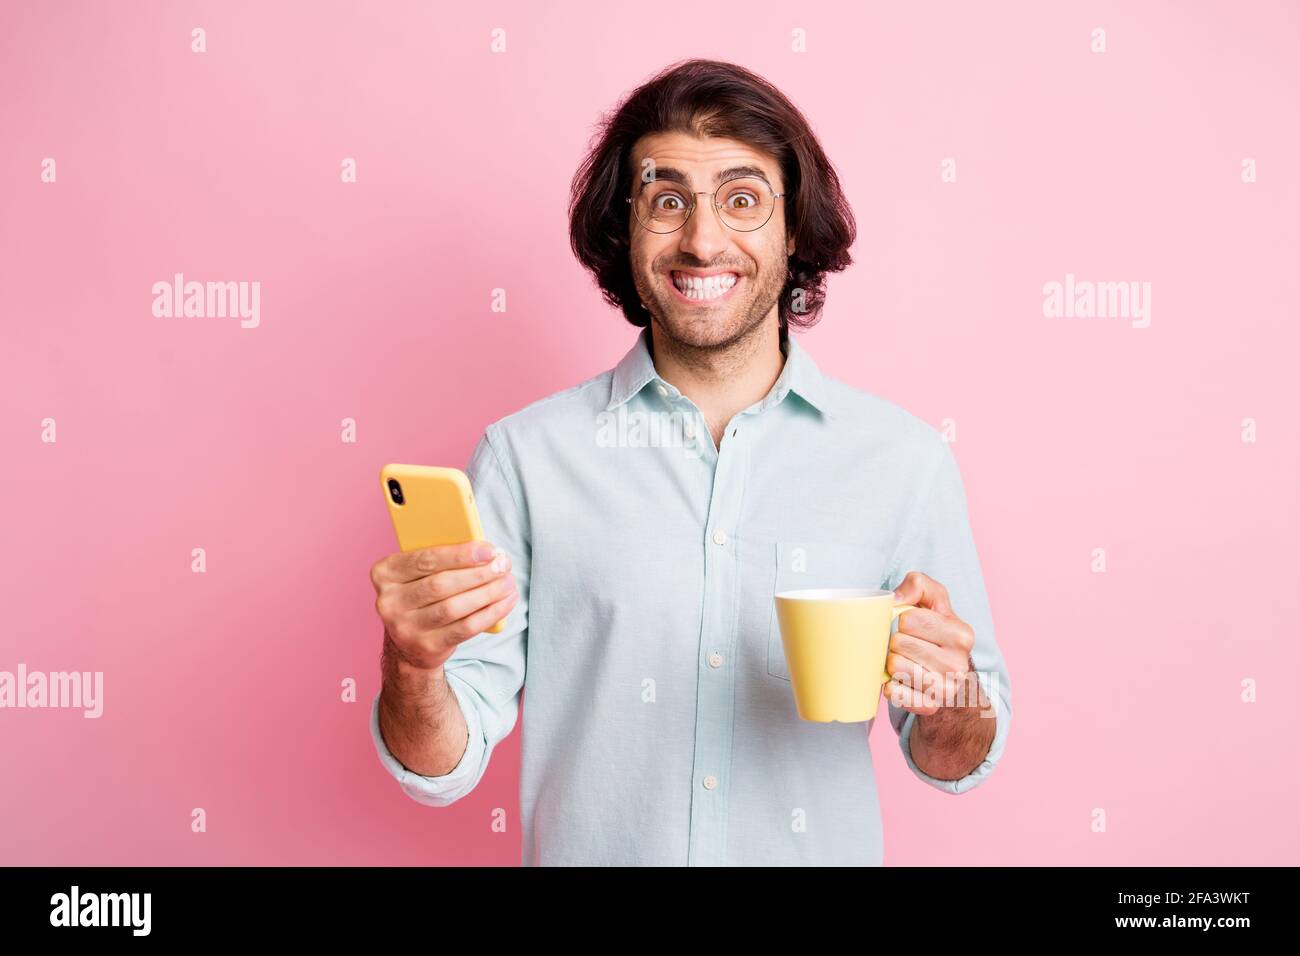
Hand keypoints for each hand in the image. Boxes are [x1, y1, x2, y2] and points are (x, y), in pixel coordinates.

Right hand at [370, 540, 518, 671]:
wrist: (409, 645)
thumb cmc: (421, 597)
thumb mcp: (418, 575)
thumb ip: (441, 560)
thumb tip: (485, 551)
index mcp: (385, 574)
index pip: (426, 560)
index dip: (461, 554)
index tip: (489, 550)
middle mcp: (389, 601)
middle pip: (441, 584)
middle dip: (478, 573)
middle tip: (503, 565)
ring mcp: (405, 627)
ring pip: (455, 606)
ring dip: (488, 592)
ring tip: (508, 582)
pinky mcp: (426, 646)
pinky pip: (465, 627)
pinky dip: (491, 613)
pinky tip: (506, 601)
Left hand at [884, 571, 977, 715]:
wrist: (950, 677)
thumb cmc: (936, 632)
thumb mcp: (933, 600)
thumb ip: (918, 584)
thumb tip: (896, 600)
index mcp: (962, 634)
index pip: (908, 619)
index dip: (902, 620)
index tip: (911, 626)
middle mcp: (959, 663)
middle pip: (899, 643)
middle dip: (895, 641)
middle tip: (906, 646)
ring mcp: (946, 688)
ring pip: (894, 666)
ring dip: (892, 662)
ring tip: (905, 661)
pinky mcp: (929, 706)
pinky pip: (894, 692)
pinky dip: (891, 685)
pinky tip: (902, 680)